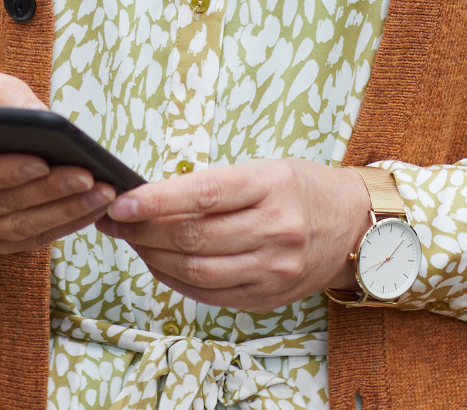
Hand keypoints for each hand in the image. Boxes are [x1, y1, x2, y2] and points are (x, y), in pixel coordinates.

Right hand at [0, 66, 119, 258]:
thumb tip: (43, 116)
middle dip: (49, 191)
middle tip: (92, 177)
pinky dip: (61, 226)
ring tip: (102, 193)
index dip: (4, 171)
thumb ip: (0, 94)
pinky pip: (25, 239)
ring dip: (64, 212)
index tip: (44, 161)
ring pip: (17, 227)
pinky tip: (90, 208)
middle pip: (0, 203)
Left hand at [95, 159, 371, 311]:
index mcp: (271, 186)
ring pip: (195, 270)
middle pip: (193, 237)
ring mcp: (274, 268)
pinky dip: (175, 279)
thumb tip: (148, 198)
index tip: (120, 203)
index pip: (202, 195)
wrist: (353, 226)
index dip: (155, 201)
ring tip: (131, 241)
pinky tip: (159, 263)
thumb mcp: (262, 169)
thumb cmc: (299, 189)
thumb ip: (211, 185)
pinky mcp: (268, 296)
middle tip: (114, 221)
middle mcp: (276, 230)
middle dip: (142, 231)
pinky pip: (209, 293)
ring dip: (152, 257)